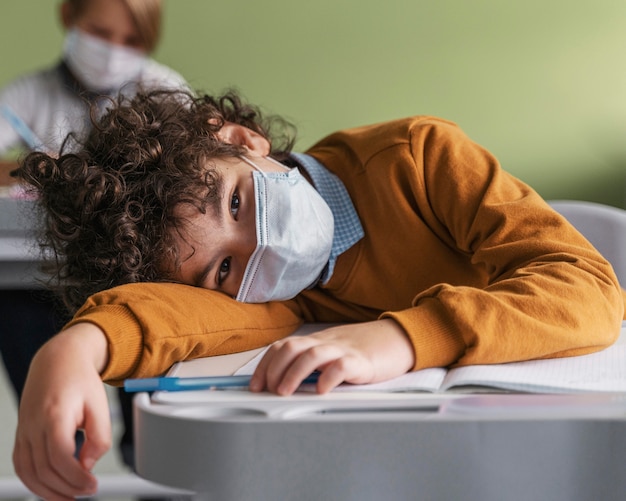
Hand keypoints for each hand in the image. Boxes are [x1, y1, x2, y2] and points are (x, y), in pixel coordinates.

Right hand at [13, 323, 109, 500]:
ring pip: (29, 472)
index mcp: (55, 415)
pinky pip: (22, 465)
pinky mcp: (21, 434)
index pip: (59, 457)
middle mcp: (34, 424)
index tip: (92, 485)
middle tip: (87, 491)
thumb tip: (87, 465)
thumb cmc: (80, 380)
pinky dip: (34, 482)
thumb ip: (99, 437)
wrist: (58, 360)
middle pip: (44, 469)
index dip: (75, 478)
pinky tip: (52, 489)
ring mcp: (24, 430)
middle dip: (67, 488)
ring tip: (71, 497)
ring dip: (49, 491)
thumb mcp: (100, 405)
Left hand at [249, 319, 414, 394]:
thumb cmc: (365, 350)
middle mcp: (326, 342)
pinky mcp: (362, 362)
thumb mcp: (334, 353)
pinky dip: (328, 378)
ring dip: (293, 374)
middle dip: (274, 368)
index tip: (255, 384)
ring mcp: (344, 350)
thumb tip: (284, 383)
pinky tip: (321, 390)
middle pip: (292, 347)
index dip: (265, 364)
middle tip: (267, 389)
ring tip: (284, 392)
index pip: (283, 346)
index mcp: (317, 341)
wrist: (398, 339)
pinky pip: (341, 367)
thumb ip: (312, 364)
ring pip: (311, 355)